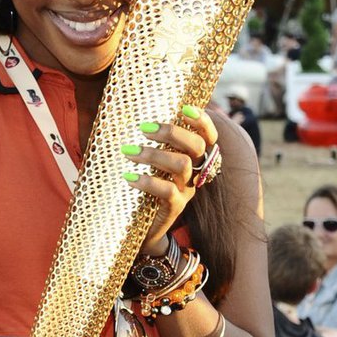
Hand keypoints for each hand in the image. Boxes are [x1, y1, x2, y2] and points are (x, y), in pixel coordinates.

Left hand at [122, 106, 218, 250]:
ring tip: (128, 152)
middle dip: (172, 132)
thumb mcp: (154, 163)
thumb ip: (155, 143)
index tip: (185, 108)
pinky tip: (129, 177)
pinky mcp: (175, 207)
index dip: (202, 121)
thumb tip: (139, 117)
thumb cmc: (146, 187)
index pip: (208, 136)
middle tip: (144, 129)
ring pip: (181, 165)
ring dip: (154, 154)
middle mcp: (195, 172)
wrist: (144, 227)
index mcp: (193, 158)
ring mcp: (187, 190)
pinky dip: (146, 181)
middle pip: (196, 146)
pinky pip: (167, 191)